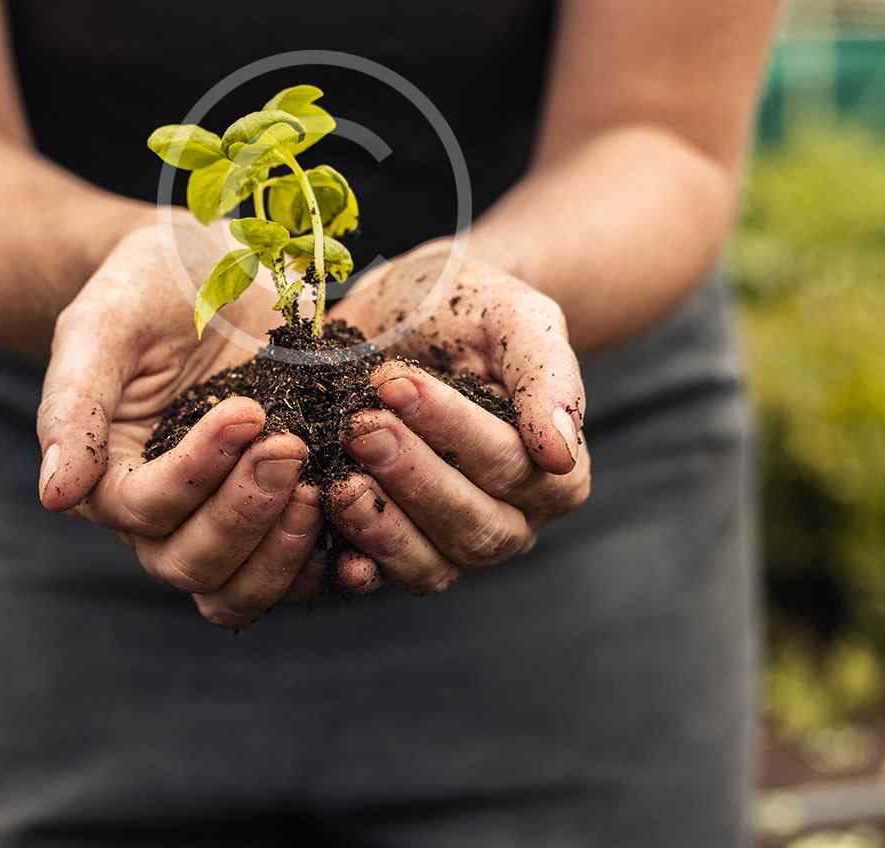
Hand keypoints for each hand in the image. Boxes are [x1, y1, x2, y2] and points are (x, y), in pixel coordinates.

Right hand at [34, 211, 335, 626]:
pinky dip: (333, 558)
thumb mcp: (103, 324)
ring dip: (285, 551)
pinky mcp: (285, 512)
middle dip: (244, 514)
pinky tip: (362, 513)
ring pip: (242, 589)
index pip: (145, 509)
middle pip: (193, 565)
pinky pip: (304, 570)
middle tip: (289, 446)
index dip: (196, 473)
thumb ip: (74, 404)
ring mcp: (227, 520)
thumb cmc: (147, 286)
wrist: (213, 265)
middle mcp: (165, 516)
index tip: (246, 409)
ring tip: (324, 485)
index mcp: (110, 476)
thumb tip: (56, 497)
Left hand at [321, 241, 589, 594]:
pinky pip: (381, 576)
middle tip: (361, 425)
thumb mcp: (516, 317)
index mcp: (555, 471)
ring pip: (430, 563)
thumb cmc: (471, 308)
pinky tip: (326, 539)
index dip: (453, 429)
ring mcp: (452, 542)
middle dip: (412, 476)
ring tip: (336, 480)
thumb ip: (547, 376)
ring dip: (381, 525)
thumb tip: (559, 453)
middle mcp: (511, 518)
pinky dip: (353, 564)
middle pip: (475, 525)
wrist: (408, 309)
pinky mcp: (395, 550)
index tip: (397, 383)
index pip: (512, 465)